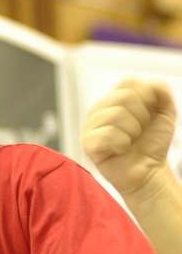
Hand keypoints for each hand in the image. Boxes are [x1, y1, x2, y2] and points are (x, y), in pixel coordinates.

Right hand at [82, 79, 176, 196]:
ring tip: (130, 141)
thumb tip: (153, 83)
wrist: (149, 171)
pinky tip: (120, 150)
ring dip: (133, 131)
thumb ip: (161, 92)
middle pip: (124, 96)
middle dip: (141, 116)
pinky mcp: (87, 143)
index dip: (147, 97)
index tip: (149, 114)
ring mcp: (90, 126)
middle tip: (139, 131)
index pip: (129, 82)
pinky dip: (122, 143)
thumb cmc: (152, 143)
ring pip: (116, 114)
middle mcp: (99, 110)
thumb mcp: (165, 112)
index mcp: (114, 99)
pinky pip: (107, 134)